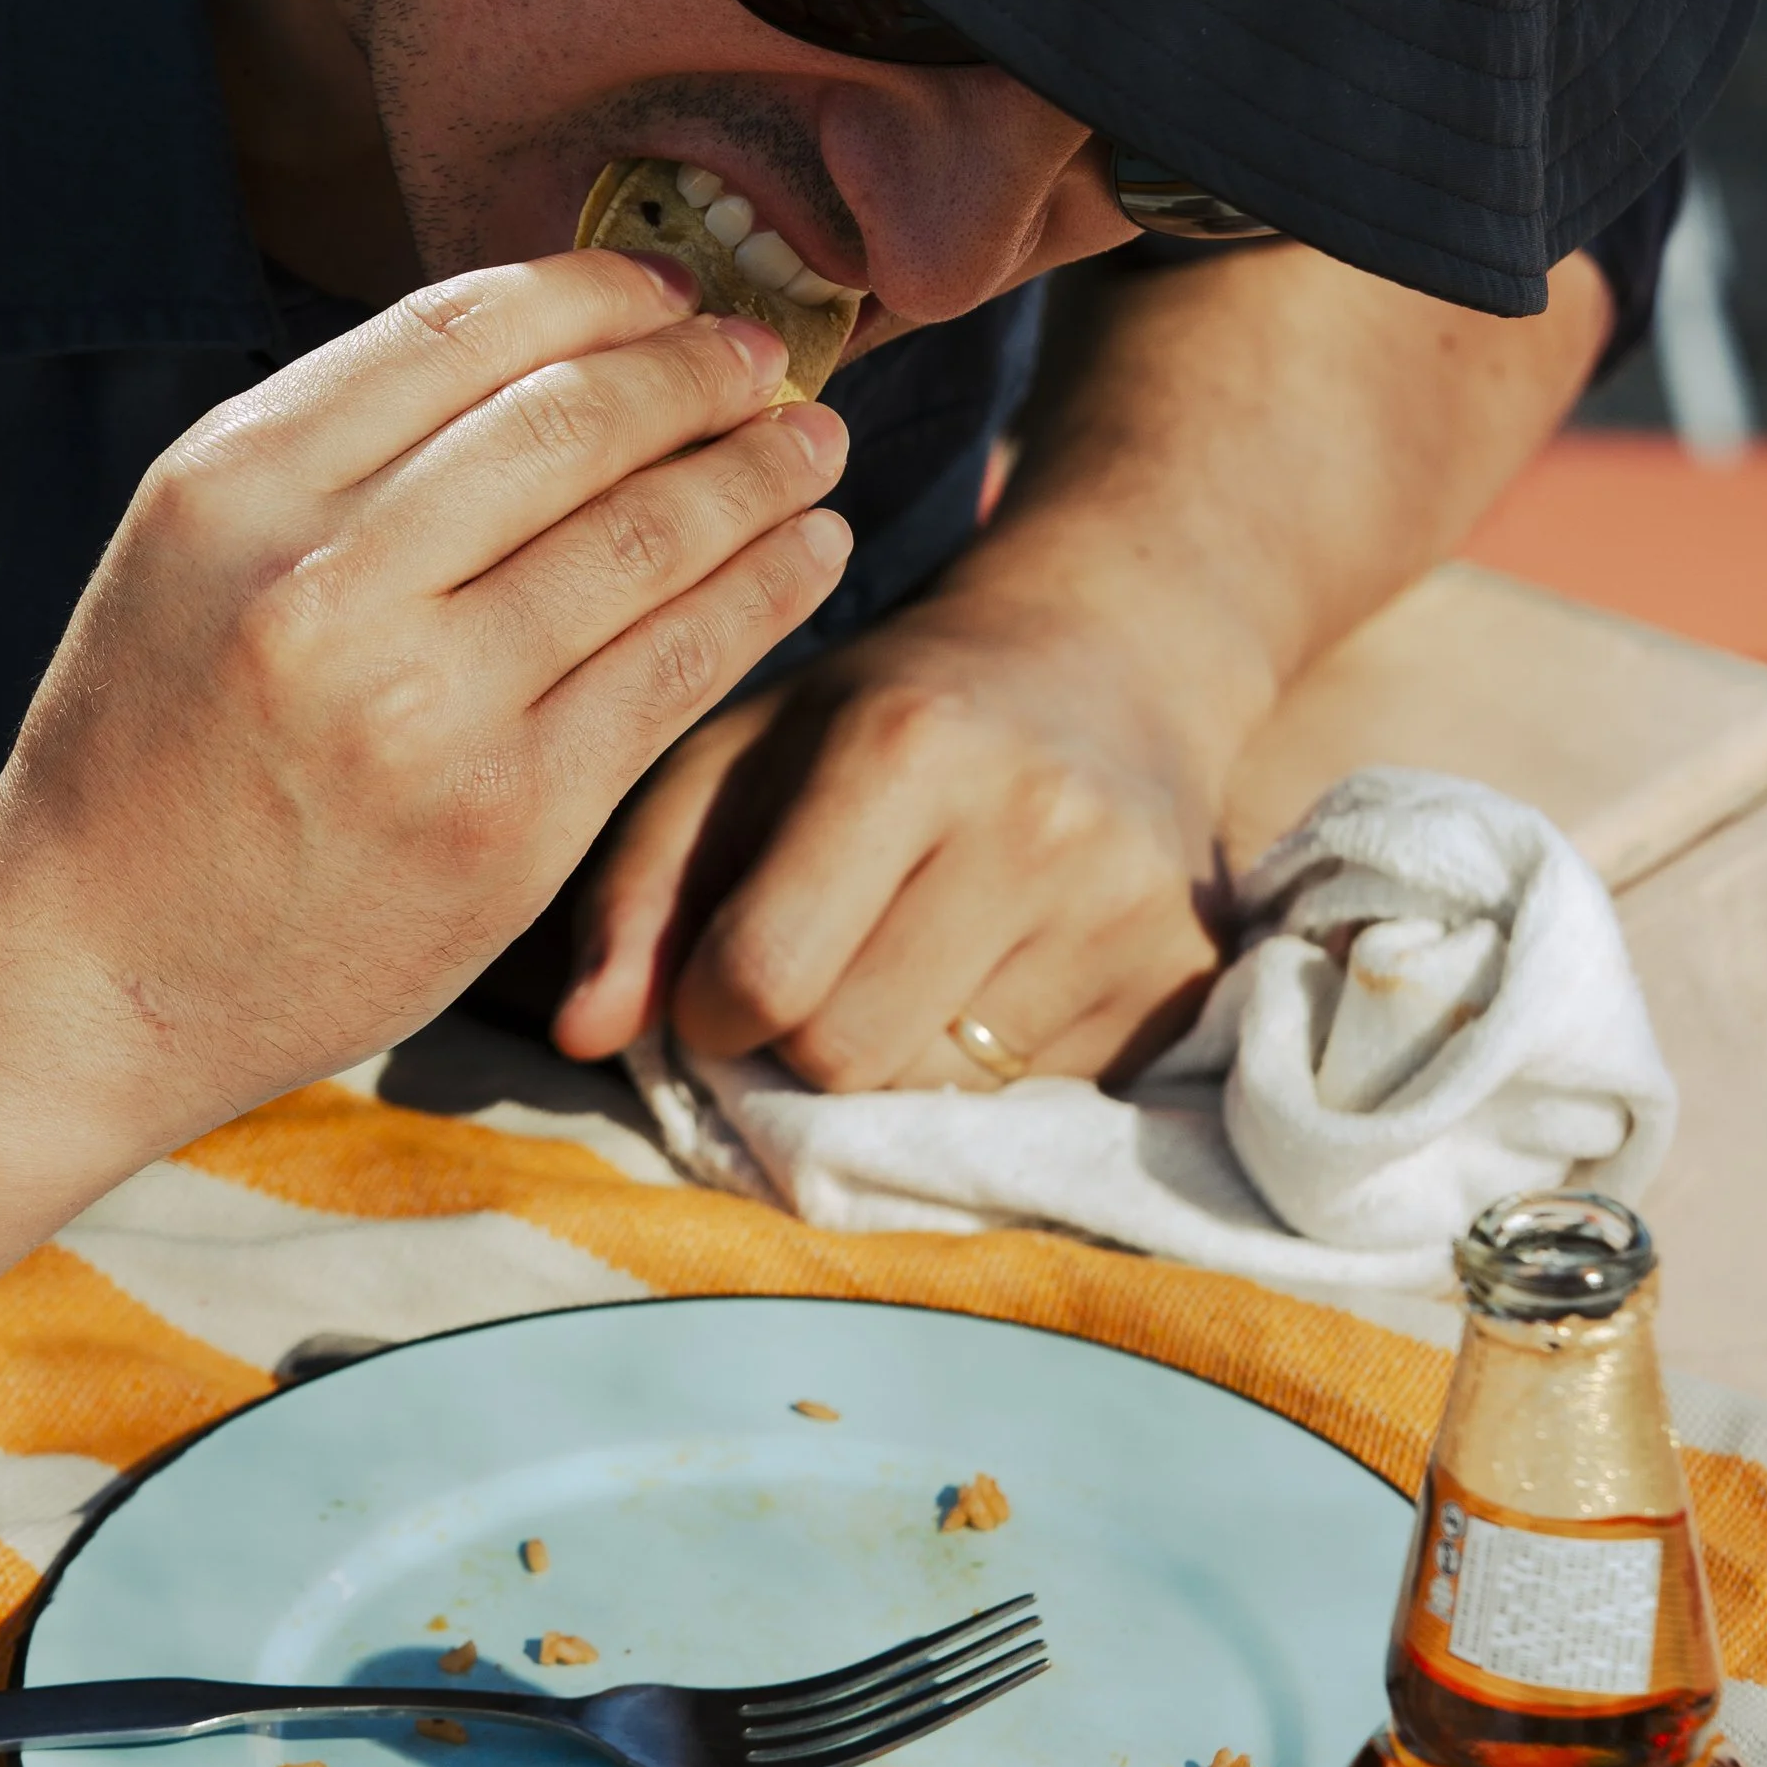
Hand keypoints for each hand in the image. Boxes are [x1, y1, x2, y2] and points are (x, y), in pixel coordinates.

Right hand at [0, 251, 853, 1129]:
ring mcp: (424, 708)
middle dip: (699, 370)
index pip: (460, 326)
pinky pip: (675, 669)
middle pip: (572, 417)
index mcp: (236, 482)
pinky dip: (762, 592)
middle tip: (769, 359)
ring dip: (756, 473)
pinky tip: (806, 555)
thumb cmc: (150, 746)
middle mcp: (325, 580)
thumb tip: (554, 344)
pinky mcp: (508, 822)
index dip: (596, 288)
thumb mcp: (192, 547)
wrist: (89, 972)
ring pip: (646, 537)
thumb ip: (342, 448)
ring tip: (810, 444)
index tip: (671, 289)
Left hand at [551, 596, 1229, 1093]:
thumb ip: (637, 891)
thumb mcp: (735, 757)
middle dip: (801, 1042)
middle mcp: (1035, 819)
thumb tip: (584, 1036)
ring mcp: (1126, 903)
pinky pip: (1033, 1104)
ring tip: (905, 963)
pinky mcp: (1182, 974)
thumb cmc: (875, 716)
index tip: (723, 974)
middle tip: (819, 968)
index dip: (714, 1006)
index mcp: (905, 742)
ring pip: (939, 1098)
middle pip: (849, 1057)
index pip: (764, 977)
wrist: (1104, 662)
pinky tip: (990, 974)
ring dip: (892, 1063)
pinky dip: (984, 1070)